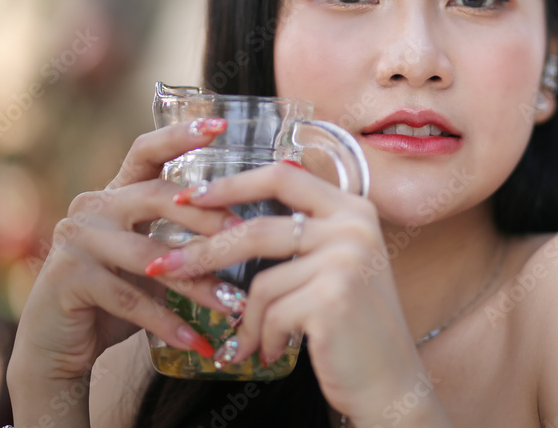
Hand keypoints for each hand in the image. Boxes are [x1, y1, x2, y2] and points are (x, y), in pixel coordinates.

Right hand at [10, 119, 242, 384]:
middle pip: (157, 196)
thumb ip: (184, 237)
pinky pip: (131, 298)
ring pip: (151, 256)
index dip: (180, 136)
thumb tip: (248, 226)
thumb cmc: (117, 296)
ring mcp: (77, 239)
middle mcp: (93, 206)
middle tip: (245, 233)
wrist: (59, 345)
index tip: (220, 125)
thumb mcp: (152, 258)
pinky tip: (198, 341)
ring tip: (234, 303)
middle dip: (206, 216)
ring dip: (198, 283)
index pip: (147, 152)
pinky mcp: (68, 277)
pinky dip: (169, 322)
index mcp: (116, 194)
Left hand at [146, 161, 437, 424]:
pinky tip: (273, 352)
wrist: (391, 381)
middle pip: (259, 228)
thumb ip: (302, 237)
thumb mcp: (337, 266)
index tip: (190, 196)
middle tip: (167, 267)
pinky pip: (270, 315)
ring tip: (249, 341)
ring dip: (246, 320)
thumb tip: (232, 220)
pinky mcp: (332, 297)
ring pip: (261, 283)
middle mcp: (354, 226)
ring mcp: (346, 260)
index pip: (283, 176)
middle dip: (206, 251)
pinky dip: (263, 339)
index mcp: (354, 209)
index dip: (232, 183)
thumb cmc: (355, 326)